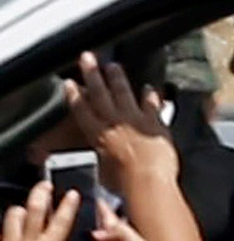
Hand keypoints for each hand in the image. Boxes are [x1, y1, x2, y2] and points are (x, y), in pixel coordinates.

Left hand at [0, 182, 77, 240]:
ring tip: (20, 208)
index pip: (61, 221)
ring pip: (11, 219)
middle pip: (34, 210)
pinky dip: (3, 238)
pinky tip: (4, 239)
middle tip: (44, 185)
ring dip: (17, 211)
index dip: (68, 205)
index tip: (71, 194)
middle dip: (40, 194)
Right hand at [65, 51, 175, 193]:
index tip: (70, 83)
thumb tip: (102, 159)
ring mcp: (136, 120)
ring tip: (113, 66)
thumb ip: (102, 159)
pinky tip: (149, 88)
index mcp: (99, 136)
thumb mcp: (104, 173)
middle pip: (101, 94)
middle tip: (87, 57)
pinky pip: (152, 104)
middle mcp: (116, 123)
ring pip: (124, 93)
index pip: (83, 111)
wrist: (150, 179)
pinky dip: (150, 96)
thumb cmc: (126, 183)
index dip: (75, 97)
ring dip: (118, 79)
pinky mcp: (155, 122)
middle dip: (92, 74)